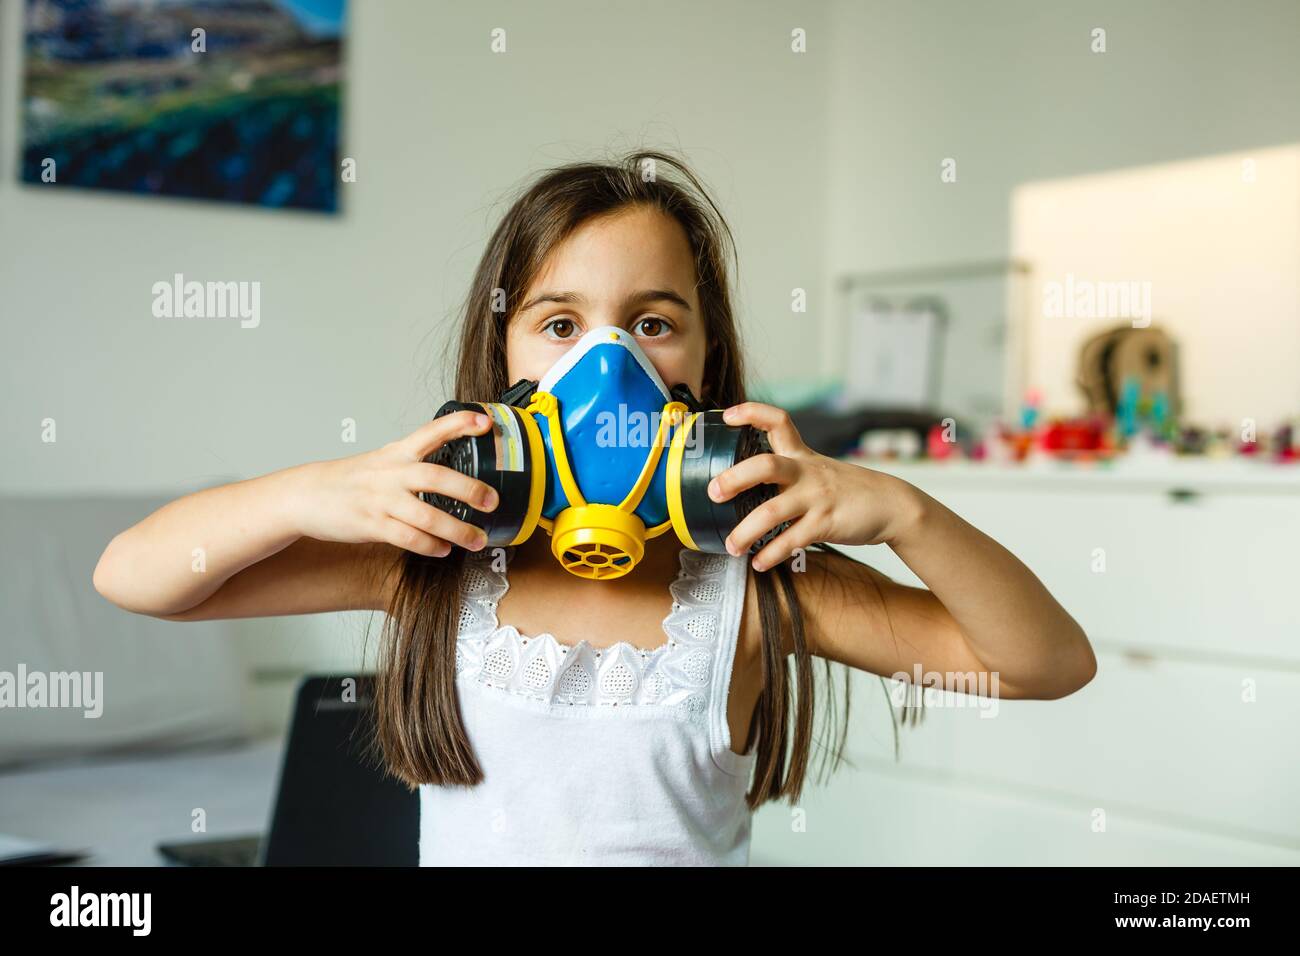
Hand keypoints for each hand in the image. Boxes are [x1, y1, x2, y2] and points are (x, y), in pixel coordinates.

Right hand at [287, 410, 498, 557]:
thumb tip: (454, 474)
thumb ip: (414, 463)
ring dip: (456, 530)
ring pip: (426, 515)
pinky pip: (408, 538)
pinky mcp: (371, 525)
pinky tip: (444, 550)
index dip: (459, 424)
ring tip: (477, 540)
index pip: (432, 431)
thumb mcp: (382, 460)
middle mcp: (391, 473)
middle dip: (469, 489)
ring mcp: (380, 500)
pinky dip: (430, 546)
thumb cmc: (350, 480)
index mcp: (396, 453)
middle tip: (492, 502)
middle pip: (436, 477)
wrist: (305, 495)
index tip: (485, 423)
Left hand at [708, 402, 921, 570]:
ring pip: (772, 511)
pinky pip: (791, 540)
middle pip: (765, 466)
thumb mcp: (818, 470)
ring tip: (731, 546)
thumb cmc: (847, 490)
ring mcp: (816, 497)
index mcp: (802, 455)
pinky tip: (759, 563)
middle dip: (734, 478)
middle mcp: (806, 472)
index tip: (726, 416)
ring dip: (745, 531)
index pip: (778, 421)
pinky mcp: (826, 523)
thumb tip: (745, 489)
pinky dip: (771, 554)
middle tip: (713, 492)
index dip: (751, 413)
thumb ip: (787, 475)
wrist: (892, 505)